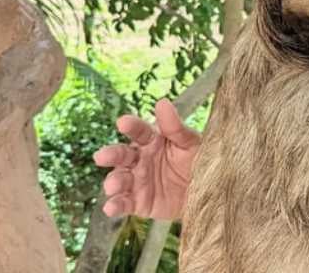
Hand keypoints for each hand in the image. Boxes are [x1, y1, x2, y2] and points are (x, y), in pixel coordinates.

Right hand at [93, 98, 201, 219]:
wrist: (206, 192)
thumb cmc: (197, 161)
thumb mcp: (191, 143)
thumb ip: (176, 127)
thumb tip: (162, 102)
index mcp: (153, 140)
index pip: (139, 131)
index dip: (131, 126)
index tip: (123, 122)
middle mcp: (140, 159)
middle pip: (122, 154)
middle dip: (111, 155)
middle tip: (102, 156)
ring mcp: (137, 180)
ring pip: (119, 179)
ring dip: (114, 181)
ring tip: (113, 185)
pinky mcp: (137, 202)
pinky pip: (123, 203)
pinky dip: (115, 205)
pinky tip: (111, 207)